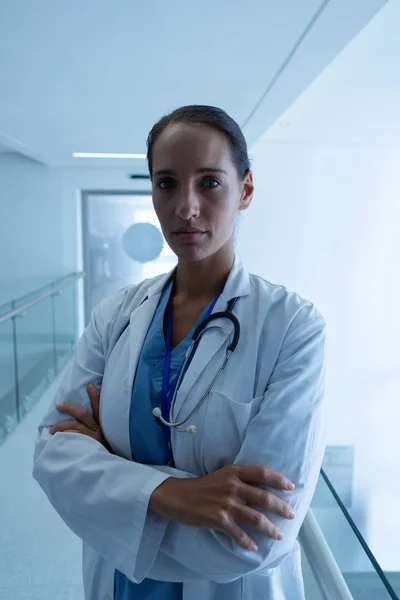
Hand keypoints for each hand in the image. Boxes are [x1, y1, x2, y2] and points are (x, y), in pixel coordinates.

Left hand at [49, 384, 111, 451]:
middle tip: (58, 406)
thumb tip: (79, 422)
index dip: (95, 396)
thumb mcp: (104, 438)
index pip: (99, 407)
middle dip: (69, 407)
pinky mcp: (86, 446)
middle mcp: (97, 429)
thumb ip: (96, 429)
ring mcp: (91, 437)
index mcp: (103, 425)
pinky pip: (72, 437)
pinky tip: (57, 439)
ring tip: (52, 430)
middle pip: (82, 413)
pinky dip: (64, 436)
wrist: (105, 468)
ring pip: (74, 425)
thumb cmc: (104, 452)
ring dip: (61, 425)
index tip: (89, 386)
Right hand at [149, 464, 294, 551]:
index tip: (291, 486)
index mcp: (234, 471)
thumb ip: (240, 479)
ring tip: (279, 535)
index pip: (262, 473)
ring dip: (270, 528)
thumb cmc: (203, 486)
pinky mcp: (218, 519)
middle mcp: (232, 486)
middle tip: (291, 515)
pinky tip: (254, 547)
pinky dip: (248, 541)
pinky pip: (238, 533)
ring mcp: (226, 503)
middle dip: (281, 507)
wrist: (177, 495)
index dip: (279, 479)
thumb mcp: (222, 475)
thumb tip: (262, 489)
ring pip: (256, 518)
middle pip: (264, 497)